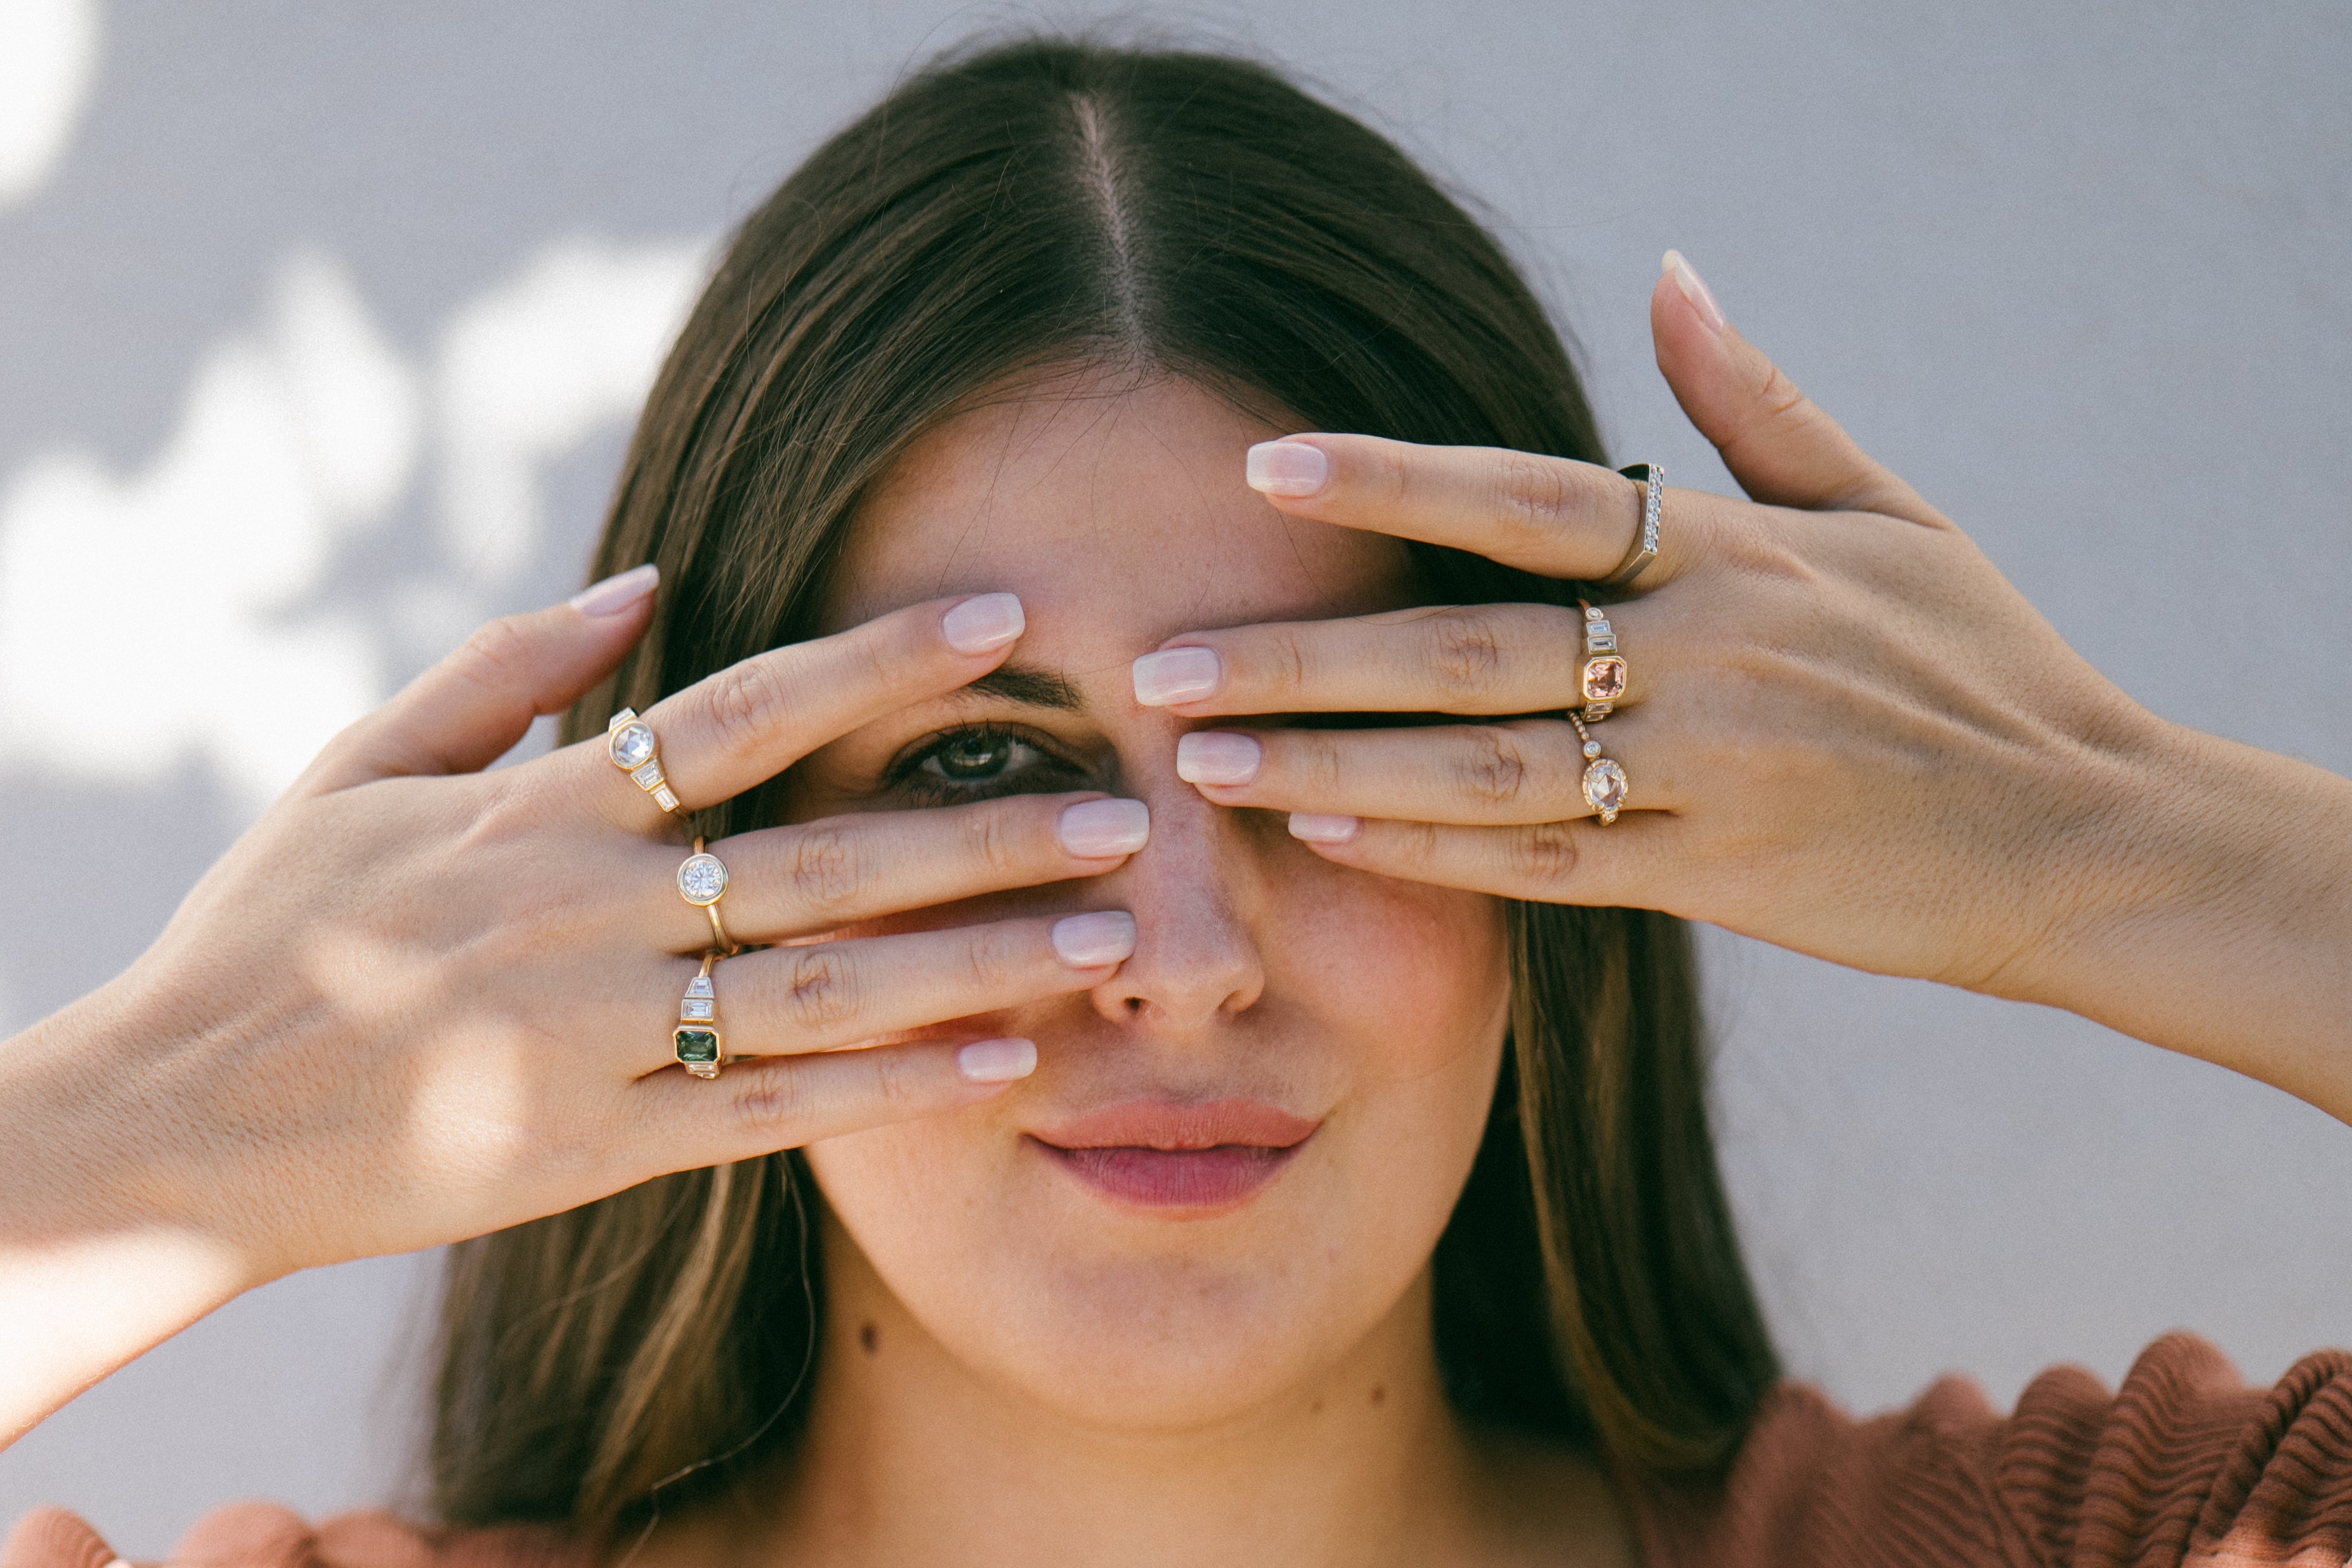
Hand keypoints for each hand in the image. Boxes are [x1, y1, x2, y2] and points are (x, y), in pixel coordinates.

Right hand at [5, 574, 1146, 1289]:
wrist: (180, 1119)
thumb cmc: (271, 929)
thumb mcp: (355, 765)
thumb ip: (504, 670)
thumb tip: (641, 577)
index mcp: (538, 809)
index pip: (741, 710)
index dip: (878, 659)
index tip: (1003, 617)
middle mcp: (584, 912)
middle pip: (821, 858)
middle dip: (981, 832)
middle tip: (1126, 811)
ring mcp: (596, 1036)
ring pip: (821, 993)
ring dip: (972, 964)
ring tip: (1101, 941)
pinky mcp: (595, 1148)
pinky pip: (769, 1116)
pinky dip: (887, 1091)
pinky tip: (997, 1066)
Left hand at [1132, 254, 2351, 1083]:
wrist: (2081, 833)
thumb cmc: (1976, 662)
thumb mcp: (1887, 509)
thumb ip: (1757, 403)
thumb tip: (1668, 274)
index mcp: (1736, 553)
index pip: (1534, 498)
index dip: (1396, 475)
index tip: (1265, 462)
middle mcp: (1710, 655)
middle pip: (1469, 646)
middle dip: (1306, 653)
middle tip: (1161, 659)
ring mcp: (1708, 774)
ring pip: (1483, 769)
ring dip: (1332, 759)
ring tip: (1204, 756)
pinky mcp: (1713, 877)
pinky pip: (1544, 866)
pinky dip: (1433, 853)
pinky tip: (1328, 829)